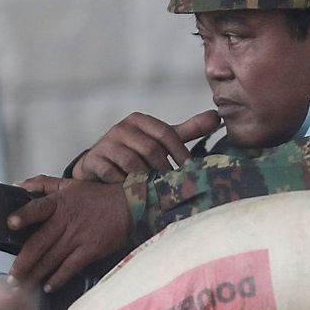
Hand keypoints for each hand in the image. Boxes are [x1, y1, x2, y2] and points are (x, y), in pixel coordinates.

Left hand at [7, 175, 131, 291]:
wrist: (129, 205)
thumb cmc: (98, 196)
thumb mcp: (70, 184)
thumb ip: (43, 184)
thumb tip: (19, 185)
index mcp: (59, 203)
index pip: (38, 208)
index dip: (24, 215)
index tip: (10, 223)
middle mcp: (66, 221)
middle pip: (39, 243)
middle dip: (22, 263)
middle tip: (12, 276)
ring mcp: (78, 237)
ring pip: (51, 259)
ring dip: (35, 274)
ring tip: (23, 284)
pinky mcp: (90, 250)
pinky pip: (70, 268)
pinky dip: (58, 279)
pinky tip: (48, 286)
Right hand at [72, 110, 220, 182]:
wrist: (99, 166)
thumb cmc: (137, 152)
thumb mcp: (161, 140)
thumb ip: (188, 130)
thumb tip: (216, 116)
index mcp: (139, 120)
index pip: (165, 133)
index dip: (179, 152)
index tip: (190, 170)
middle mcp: (121, 128)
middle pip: (150, 148)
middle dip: (163, 169)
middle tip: (173, 186)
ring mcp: (105, 144)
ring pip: (132, 163)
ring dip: (145, 179)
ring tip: (154, 190)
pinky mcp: (93, 161)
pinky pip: (112, 174)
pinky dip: (124, 185)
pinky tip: (131, 193)